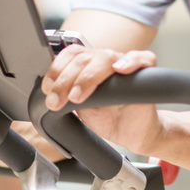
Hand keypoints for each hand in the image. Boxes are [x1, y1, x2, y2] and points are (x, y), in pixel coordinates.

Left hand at [41, 45, 161, 153]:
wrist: (132, 133)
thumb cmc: (108, 118)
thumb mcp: (80, 109)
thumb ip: (65, 97)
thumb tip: (44, 96)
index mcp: (88, 66)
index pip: (70, 56)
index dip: (57, 69)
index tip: (48, 89)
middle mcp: (105, 61)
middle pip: (84, 58)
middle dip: (66, 80)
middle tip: (57, 101)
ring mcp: (125, 65)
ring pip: (106, 57)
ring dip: (88, 76)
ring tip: (78, 95)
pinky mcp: (145, 73)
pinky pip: (143, 58)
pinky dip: (132, 61)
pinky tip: (120, 69)